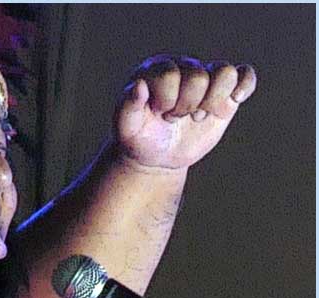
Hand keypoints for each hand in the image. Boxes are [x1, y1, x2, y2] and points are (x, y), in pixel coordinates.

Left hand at [114, 55, 256, 170]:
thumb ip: (127, 106)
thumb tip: (138, 85)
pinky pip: (245, 76)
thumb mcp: (125, 127)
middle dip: (186, 106)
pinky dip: (244, 87)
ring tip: (196, 115)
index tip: (157, 114)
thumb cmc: (139, 138)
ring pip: (226, 73)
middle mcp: (183, 67)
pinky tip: (231, 103)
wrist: (157, 155)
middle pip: (199, 77)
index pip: (171, 76)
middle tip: (174, 118)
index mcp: (157, 69)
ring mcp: (206, 79)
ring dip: (211, 102)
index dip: (166, 101)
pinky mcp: (225, 94)